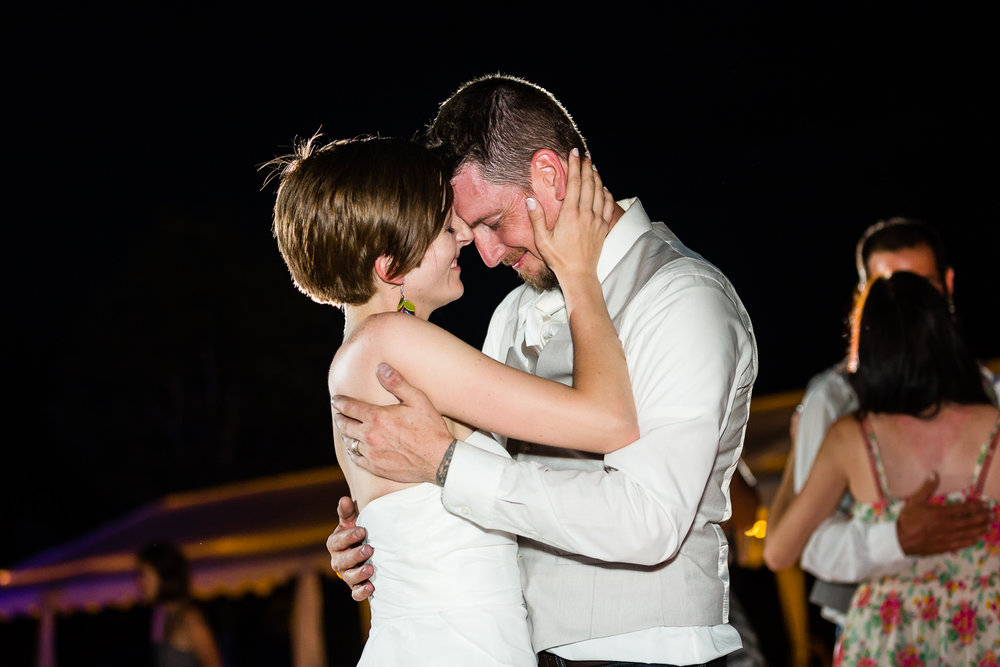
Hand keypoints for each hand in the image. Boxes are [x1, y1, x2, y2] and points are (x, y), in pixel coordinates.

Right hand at [326, 496, 374, 600]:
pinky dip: (362, 592)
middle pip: (343, 561)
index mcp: (336, 544)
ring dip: (359, 574)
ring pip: (349, 577)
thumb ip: (347, 512)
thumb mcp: (352, 522)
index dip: (348, 537)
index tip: (362, 530)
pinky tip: (371, 588)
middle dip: (355, 555)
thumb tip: (344, 499)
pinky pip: (355, 593)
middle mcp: (339, 560)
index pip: (338, 541)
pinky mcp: (356, 587)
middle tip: (369, 549)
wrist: (365, 551)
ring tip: (370, 568)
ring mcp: (347, 575)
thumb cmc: (358, 533)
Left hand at [332, 363, 453, 483]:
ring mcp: (371, 453)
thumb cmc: (430, 428)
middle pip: (345, 425)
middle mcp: (370, 435)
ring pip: (349, 442)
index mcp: (377, 417)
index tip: (336, 400)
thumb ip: (397, 383)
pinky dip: (353, 451)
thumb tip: (381, 368)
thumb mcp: (417, 400)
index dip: (340, 402)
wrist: (439, 460)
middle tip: (339, 414)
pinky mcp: (376, 467)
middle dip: (340, 417)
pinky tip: (355, 448)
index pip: (350, 407)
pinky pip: (356, 458)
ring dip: (346, 434)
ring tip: (346, 430)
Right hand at [527, 148, 613, 280]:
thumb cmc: (558, 258)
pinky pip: (608, 205)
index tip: (574, 153)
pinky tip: (604, 188)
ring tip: (593, 166)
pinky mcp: (603, 227)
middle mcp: (586, 214)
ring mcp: (597, 220)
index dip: (574, 166)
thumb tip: (530, 200)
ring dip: (596, 177)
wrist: (579, 274)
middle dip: (586, 166)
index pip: (574, 183)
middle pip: (589, 183)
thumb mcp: (542, 240)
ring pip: (600, 192)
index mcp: (570, 214)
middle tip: (584, 154)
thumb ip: (536, 219)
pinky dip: (607, 194)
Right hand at [896, 472, 992, 554]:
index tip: (985, 504)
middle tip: (992, 514)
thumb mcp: (915, 501)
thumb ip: (926, 488)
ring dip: (980, 528)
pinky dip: (971, 540)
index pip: (963, 509)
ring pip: (968, 532)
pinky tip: (978, 538)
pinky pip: (962, 543)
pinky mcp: (945, 546)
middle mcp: (948, 525)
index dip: (976, 506)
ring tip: (989, 525)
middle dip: (982, 517)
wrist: (901, 540)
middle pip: (969, 521)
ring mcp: (947, 537)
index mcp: (941, 513)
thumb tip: (934, 473)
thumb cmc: (908, 520)